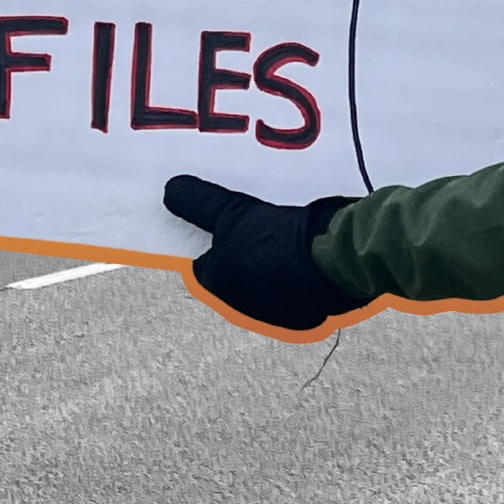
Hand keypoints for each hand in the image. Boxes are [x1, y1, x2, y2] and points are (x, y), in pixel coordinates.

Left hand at [163, 175, 366, 331]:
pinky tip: (300, 251)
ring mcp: (271, 312)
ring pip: (260, 281)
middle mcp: (239, 305)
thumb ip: (198, 202)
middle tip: (252, 223)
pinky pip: (288, 289)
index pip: (199, 262)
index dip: (209, 238)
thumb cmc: (278, 240)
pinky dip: (290, 274)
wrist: (332, 262)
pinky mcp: (301, 313)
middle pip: (231, 271)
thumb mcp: (232, 211)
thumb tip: (170, 190)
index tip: (220, 220)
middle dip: (239, 250)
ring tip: (279, 233)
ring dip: (266, 262)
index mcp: (216, 282)